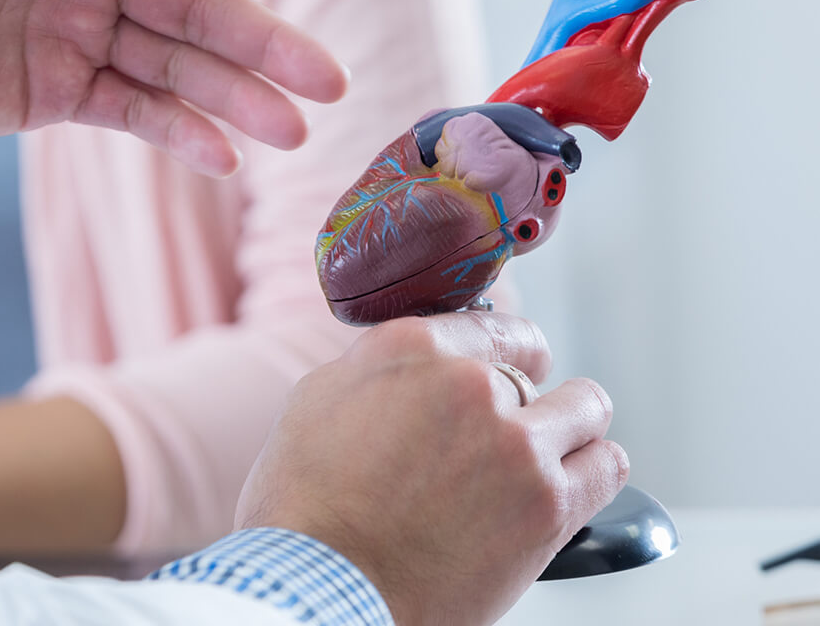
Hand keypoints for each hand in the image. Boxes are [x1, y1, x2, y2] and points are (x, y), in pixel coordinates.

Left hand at [0, 0, 357, 175]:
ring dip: (235, 99)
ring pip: (176, 67)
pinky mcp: (52, 94)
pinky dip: (179, 133)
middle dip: (266, 44)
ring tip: (292, 134)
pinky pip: (132, 112)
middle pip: (201, 6)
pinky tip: (224, 157)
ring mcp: (75, 35)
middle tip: (330, 85)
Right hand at [236, 314, 627, 624]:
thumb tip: (421, 367)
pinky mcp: (550, 505)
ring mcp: (518, 444)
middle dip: (518, 400)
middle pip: (534, 369)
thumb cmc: (304, 507)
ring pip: (586, 407)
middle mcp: (471, 384)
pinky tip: (566, 484)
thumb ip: (383, 369)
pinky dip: (591, 470)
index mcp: (412, 348)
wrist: (322, 587)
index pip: (493, 326)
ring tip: (538, 458)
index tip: (503, 371)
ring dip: (565, 428)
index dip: (498, 353)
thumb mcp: (317, 401)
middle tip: (493, 437)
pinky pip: (608, 464)